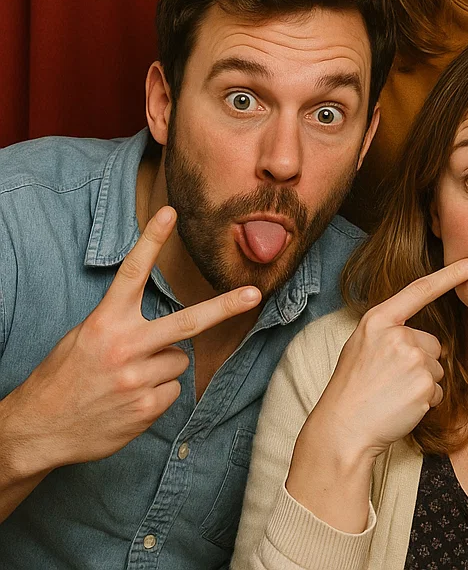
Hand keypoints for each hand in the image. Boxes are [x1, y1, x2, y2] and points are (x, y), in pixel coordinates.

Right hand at [2, 207, 260, 471]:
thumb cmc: (63, 377)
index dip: (151, 240)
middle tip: (254, 294)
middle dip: (225, 307)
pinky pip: (173, 389)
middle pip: (188, 321)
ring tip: (128, 379)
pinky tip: (129, 400)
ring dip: (162, 367)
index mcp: (105, 322)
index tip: (170, 213)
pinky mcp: (146, 408)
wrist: (38, 430)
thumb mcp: (82, 337)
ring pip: (179, 360)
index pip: (132, 272)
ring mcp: (137, 380)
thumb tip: (164, 325)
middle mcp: (124, 347)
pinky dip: (157, 393)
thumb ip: (121, 322)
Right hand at [293, 258, 467, 467]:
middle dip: (419, 361)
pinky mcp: (425, 386)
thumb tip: (421, 337)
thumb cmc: (352, 388)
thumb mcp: (361, 345)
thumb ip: (390, 331)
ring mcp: (413, 360)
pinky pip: (438, 391)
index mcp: (378, 320)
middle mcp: (398, 335)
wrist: (343, 429)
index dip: (449, 275)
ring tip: (392, 393)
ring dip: (422, 382)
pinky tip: (400, 405)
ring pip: (436, 368)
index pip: (419, 290)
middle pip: (431, 343)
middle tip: (389, 379)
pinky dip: (425, 401)